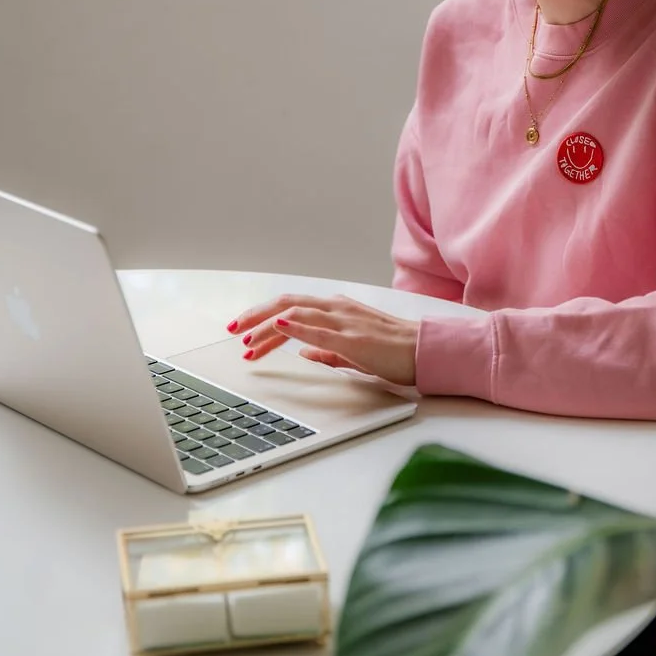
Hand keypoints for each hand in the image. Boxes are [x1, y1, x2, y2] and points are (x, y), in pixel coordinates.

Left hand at [227, 294, 418, 387]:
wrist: (423, 351)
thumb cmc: (394, 351)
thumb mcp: (352, 350)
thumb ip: (326, 349)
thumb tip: (303, 351)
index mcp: (337, 310)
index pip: (292, 308)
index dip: (263, 317)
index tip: (243, 331)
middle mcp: (337, 309)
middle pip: (287, 304)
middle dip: (255, 316)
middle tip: (231, 329)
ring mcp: (345, 321)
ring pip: (297, 314)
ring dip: (268, 325)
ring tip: (247, 338)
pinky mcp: (354, 338)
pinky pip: (321, 329)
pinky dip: (298, 326)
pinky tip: (281, 327)